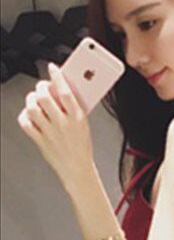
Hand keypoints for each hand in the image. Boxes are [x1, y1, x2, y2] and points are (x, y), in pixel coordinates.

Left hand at [17, 62, 94, 190]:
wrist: (78, 170)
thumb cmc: (82, 148)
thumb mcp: (84, 126)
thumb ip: (73, 109)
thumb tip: (61, 92)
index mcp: (78, 119)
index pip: (66, 92)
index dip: (58, 77)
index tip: (53, 68)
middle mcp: (63, 124)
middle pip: (45, 97)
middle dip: (41, 88)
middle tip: (42, 87)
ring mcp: (50, 132)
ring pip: (32, 108)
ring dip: (31, 100)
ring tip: (35, 100)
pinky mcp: (40, 140)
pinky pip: (25, 123)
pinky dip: (24, 116)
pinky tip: (29, 114)